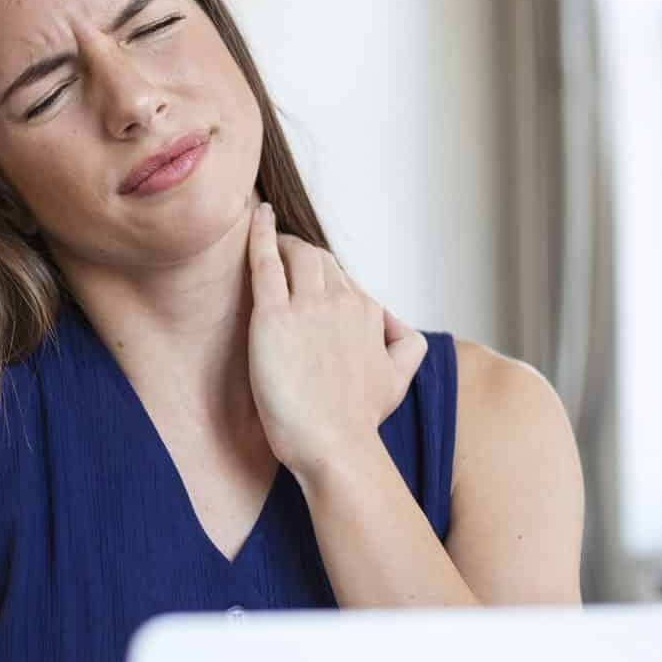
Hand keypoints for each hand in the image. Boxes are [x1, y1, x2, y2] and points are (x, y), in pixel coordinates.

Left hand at [246, 200, 426, 478]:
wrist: (335, 447)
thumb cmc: (358, 420)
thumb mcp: (398, 379)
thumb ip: (406, 344)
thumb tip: (399, 323)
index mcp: (369, 313)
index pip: (345, 280)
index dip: (325, 279)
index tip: (309, 281)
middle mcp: (343, 302)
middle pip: (321, 260)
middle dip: (304, 254)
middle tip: (284, 253)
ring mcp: (308, 307)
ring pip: (298, 255)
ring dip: (284, 242)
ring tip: (270, 241)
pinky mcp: (273, 318)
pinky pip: (265, 263)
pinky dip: (259, 234)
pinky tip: (255, 215)